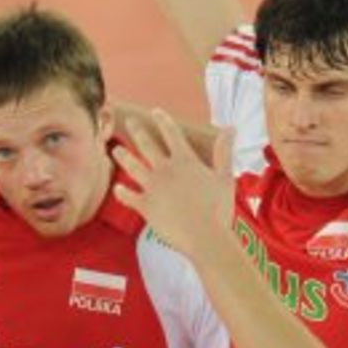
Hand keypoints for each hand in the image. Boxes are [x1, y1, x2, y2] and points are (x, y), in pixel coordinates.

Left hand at [113, 109, 233, 259]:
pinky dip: (122, 193)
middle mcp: (165, 170)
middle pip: (147, 145)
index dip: (162, 120)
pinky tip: (117, 189)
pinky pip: (129, 196)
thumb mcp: (225, 177)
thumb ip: (224, 151)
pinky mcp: (145, 206)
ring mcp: (153, 187)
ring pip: (132, 166)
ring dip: (123, 156)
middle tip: (129, 121)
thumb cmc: (218, 209)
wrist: (204, 236)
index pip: (171, 134)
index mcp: (185, 161)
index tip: (154, 111)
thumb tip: (231, 128)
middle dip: (137, 130)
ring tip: (116, 149)